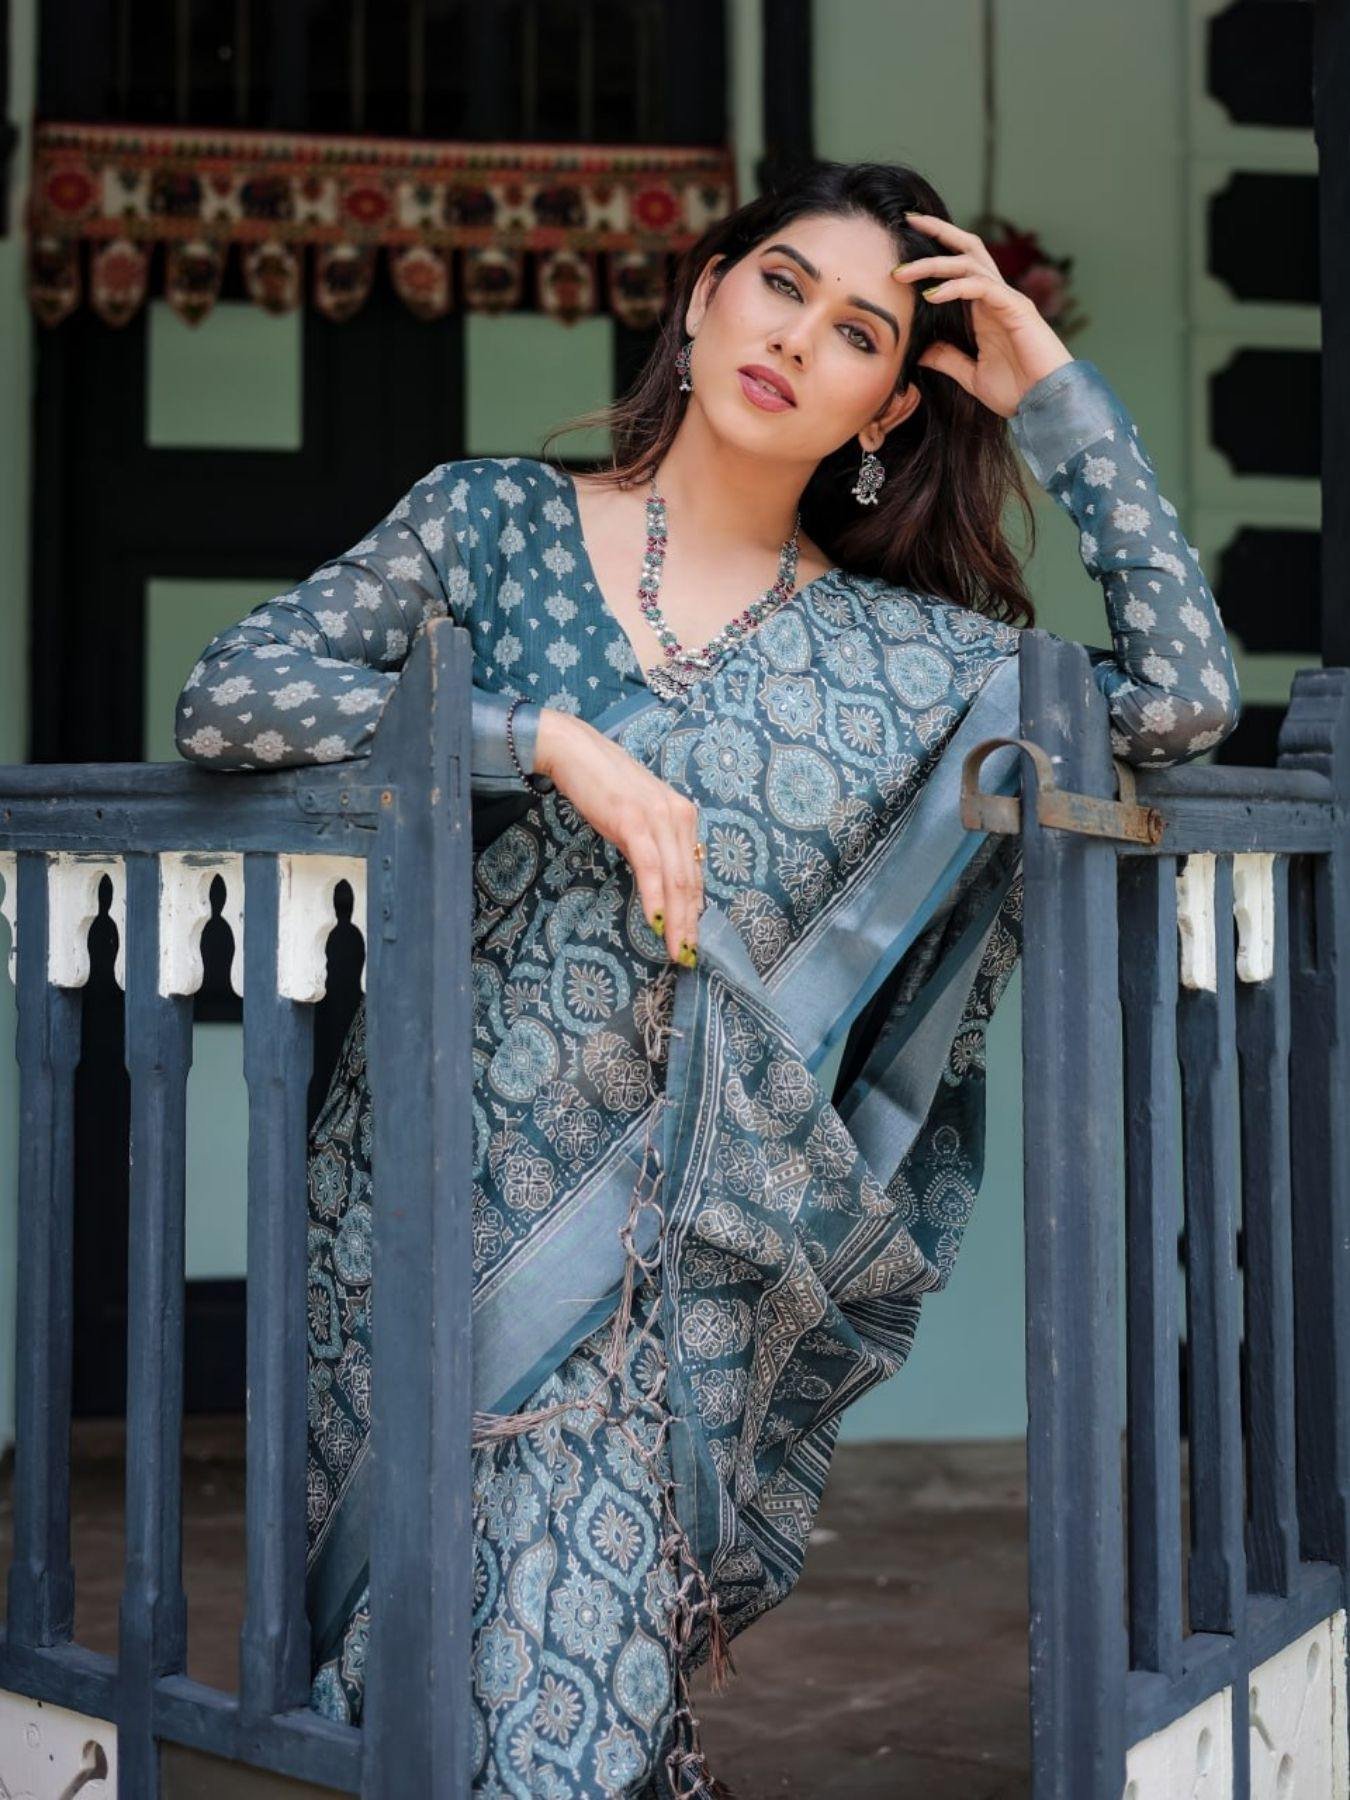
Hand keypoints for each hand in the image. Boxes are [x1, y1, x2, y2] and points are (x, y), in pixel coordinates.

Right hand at [534, 710, 702, 967]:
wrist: (575, 752)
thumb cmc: (604, 786)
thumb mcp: (639, 817)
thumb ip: (655, 844)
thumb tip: (662, 881)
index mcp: (684, 817)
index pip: (695, 874)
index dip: (695, 911)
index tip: (691, 940)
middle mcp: (680, 817)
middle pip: (690, 882)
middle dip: (690, 924)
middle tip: (686, 956)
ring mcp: (659, 818)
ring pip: (675, 879)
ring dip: (676, 920)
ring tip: (675, 949)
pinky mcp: (635, 821)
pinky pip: (650, 868)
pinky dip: (654, 897)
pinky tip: (655, 921)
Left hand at [892, 210, 1074, 418]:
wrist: (1045, 405)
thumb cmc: (1016, 391)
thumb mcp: (971, 375)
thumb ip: (948, 359)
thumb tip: (920, 351)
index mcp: (985, 309)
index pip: (960, 266)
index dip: (935, 250)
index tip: (905, 245)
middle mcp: (996, 297)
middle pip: (967, 249)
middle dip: (937, 232)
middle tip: (906, 224)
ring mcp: (1007, 300)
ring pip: (969, 264)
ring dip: (934, 264)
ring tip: (903, 273)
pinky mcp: (1016, 308)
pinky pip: (982, 287)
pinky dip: (955, 287)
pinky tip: (932, 296)